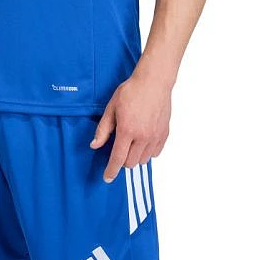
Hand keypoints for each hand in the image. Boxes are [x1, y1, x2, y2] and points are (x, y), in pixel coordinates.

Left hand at [89, 67, 171, 182]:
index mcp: (127, 131)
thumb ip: (103, 129)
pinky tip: (143, 140)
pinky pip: (156, 153)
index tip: (107, 178)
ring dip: (135, 156)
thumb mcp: (111, 108)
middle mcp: (142, 137)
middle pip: (130, 163)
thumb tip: (94, 145)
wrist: (153, 82)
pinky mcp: (164, 134)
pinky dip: (148, 152)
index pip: (117, 159)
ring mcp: (155, 136)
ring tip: (132, 142)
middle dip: (122, 160)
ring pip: (143, 160)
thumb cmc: (131, 91)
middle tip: (119, 148)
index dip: (111, 171)